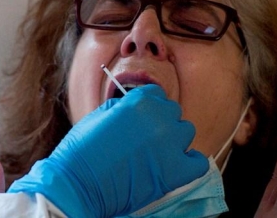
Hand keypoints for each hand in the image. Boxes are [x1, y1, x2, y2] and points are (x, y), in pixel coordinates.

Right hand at [9, 84, 208, 217]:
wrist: (78, 182)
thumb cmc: (82, 150)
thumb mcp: (100, 115)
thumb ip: (124, 107)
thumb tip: (134, 108)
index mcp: (139, 102)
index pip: (157, 95)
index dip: (149, 107)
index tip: (143, 119)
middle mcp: (158, 118)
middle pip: (173, 113)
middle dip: (161, 123)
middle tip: (147, 139)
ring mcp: (169, 144)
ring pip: (186, 132)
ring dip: (175, 140)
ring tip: (158, 153)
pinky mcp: (175, 171)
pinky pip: (197, 162)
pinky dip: (189, 163)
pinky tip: (175, 166)